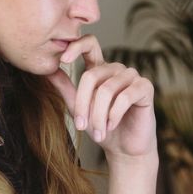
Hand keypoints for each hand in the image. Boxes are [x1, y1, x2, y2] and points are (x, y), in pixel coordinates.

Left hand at [46, 35, 156, 160]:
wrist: (124, 149)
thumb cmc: (102, 128)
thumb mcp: (78, 108)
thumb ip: (66, 88)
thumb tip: (47, 71)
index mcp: (100, 69)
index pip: (89, 44)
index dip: (76, 46)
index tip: (63, 60)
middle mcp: (116, 69)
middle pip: (91, 76)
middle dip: (83, 105)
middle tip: (81, 126)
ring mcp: (132, 76)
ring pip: (107, 90)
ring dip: (99, 116)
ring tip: (98, 132)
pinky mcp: (145, 87)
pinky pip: (125, 97)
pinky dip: (114, 115)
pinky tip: (111, 126)